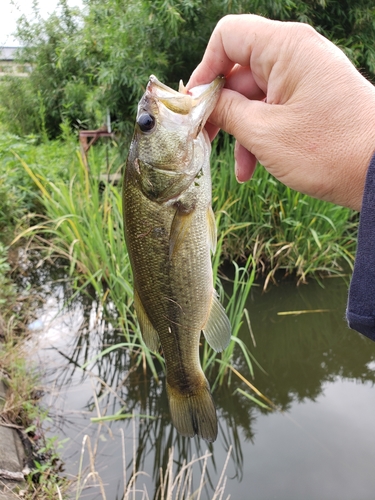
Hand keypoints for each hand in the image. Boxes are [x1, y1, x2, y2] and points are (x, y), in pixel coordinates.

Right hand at [187, 14, 374, 210]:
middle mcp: (297, 55)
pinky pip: (275, 110)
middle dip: (221, 109)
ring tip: (240, 168)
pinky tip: (254, 168)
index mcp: (286, 47)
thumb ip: (225, 111)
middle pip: (240, 71)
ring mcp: (307, 78)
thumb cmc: (326, 149)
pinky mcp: (313, 100)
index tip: (195, 104)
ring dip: (241, 132)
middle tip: (204, 141)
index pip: (229, 36)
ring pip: (256, 97)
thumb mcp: (263, 132)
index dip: (205, 68)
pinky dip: (261, 136)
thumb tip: (201, 101)